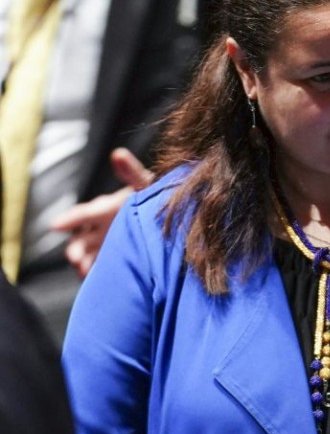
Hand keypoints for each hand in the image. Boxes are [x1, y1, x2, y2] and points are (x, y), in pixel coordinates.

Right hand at [51, 148, 153, 277]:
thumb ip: (132, 172)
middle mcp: (101, 227)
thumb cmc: (155, 198)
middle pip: (82, 239)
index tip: (55, 224)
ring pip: (88, 255)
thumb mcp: (146, 185)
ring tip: (85, 271)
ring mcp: (106, 244)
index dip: (71, 218)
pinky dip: (96, 273)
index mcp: (106, 208)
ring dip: (84, 262)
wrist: (169, 220)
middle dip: (76, 247)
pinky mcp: (113, 259)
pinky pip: (100, 268)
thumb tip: (118, 154)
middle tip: (75, 257)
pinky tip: (96, 279)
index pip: (85, 213)